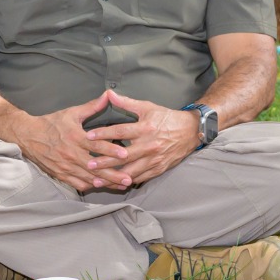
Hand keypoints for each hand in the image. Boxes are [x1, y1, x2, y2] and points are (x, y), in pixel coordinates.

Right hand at [15, 96, 131, 193]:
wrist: (27, 135)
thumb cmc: (51, 123)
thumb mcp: (72, 113)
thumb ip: (92, 106)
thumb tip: (107, 95)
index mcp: (75, 137)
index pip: (96, 146)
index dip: (111, 150)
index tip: (125, 154)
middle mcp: (71, 154)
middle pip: (95, 167)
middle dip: (113, 174)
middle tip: (129, 179)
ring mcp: (65, 166)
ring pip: (88, 178)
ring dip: (105, 183)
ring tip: (120, 185)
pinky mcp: (60, 174)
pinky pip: (77, 184)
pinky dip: (90, 186)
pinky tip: (101, 186)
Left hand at [85, 92, 200, 187]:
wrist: (190, 132)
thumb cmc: (167, 118)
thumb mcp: (147, 107)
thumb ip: (126, 102)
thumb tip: (108, 93)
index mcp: (145, 128)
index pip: (121, 132)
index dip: (104, 134)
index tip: (88, 137)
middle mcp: (149, 145)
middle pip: (123, 155)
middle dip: (104, 161)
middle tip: (88, 164)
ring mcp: (153, 159)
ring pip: (130, 171)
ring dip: (112, 177)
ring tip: (96, 180)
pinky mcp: (157, 169)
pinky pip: (139, 178)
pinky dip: (126, 182)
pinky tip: (114, 185)